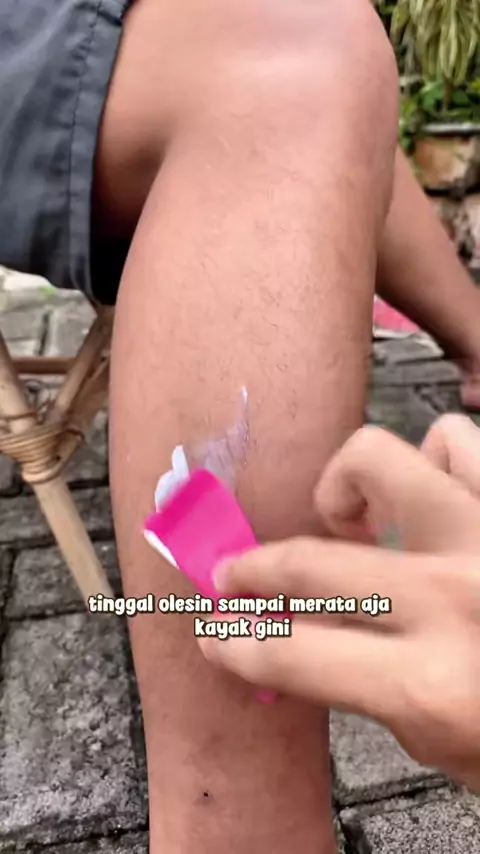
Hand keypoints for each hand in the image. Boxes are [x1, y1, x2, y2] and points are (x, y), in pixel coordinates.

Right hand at [198, 415, 479, 791]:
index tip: (215, 635)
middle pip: (311, 558)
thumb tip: (309, 638)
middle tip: (235, 572)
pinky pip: (458, 440)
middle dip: (251, 568)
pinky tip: (435, 498)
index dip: (236, 644)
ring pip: (380, 458)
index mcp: (432, 684)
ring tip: (359, 521)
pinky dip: (435, 462)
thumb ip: (378, 690)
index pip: (292, 654)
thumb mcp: (451, 748)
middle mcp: (453, 597)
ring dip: (354, 490)